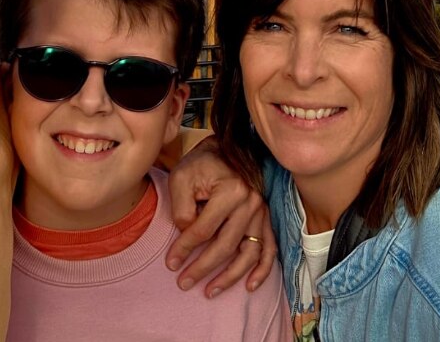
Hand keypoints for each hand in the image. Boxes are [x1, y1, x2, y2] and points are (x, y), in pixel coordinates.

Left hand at [165, 135, 277, 296]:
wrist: (228, 147)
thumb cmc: (202, 163)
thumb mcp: (182, 177)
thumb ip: (181, 208)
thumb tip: (187, 235)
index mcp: (230, 191)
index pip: (203, 230)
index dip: (184, 248)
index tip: (171, 263)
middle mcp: (251, 203)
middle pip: (225, 246)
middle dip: (202, 268)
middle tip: (184, 282)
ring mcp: (261, 211)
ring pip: (249, 253)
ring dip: (231, 276)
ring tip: (211, 291)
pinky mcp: (266, 216)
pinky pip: (269, 247)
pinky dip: (262, 269)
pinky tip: (250, 286)